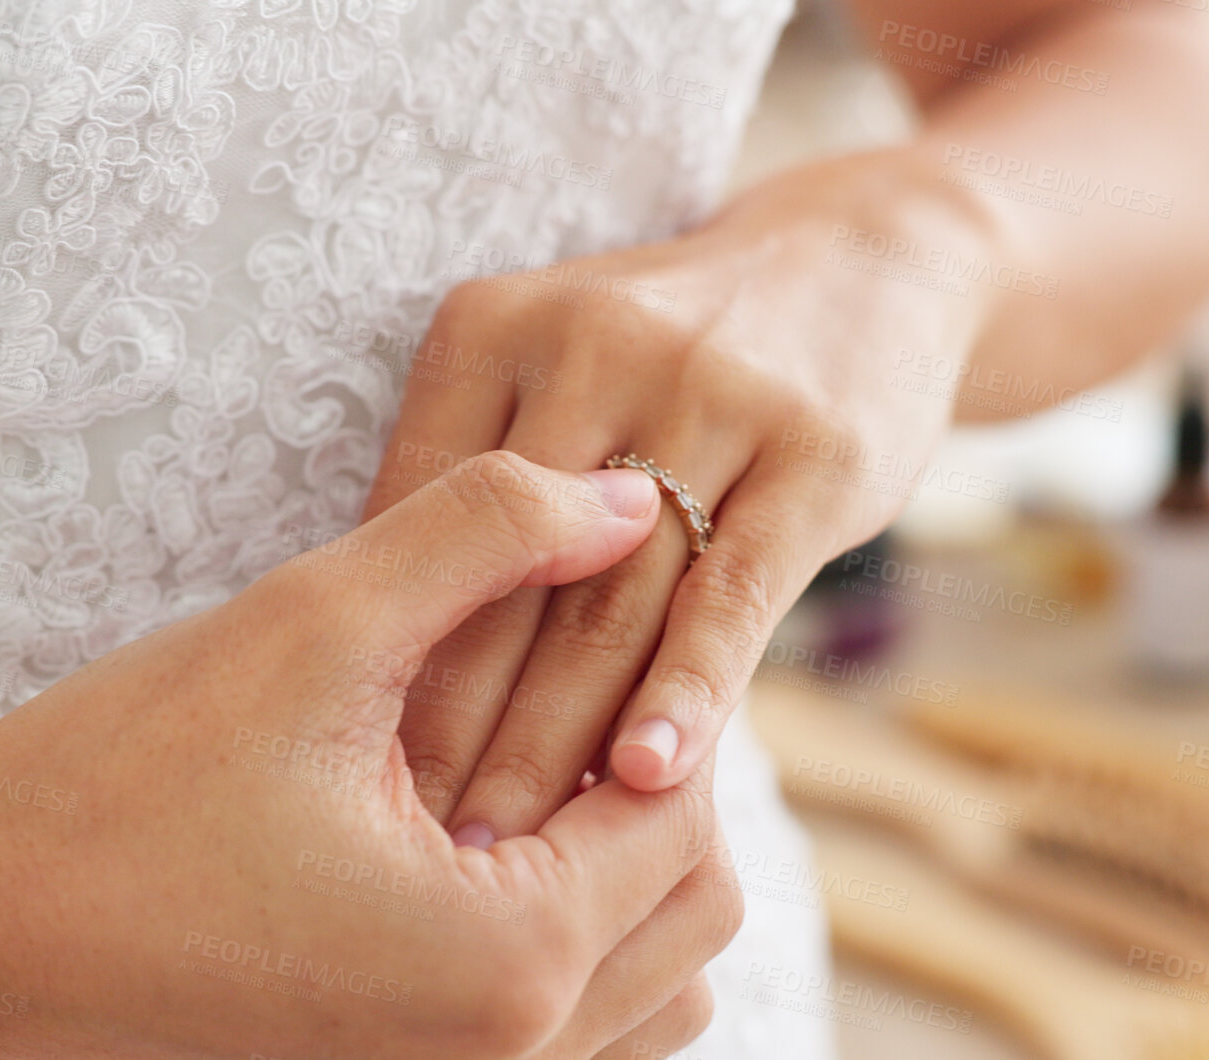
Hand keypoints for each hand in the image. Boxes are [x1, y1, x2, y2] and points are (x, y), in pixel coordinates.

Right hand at [0, 452, 739, 1058]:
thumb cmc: (108, 792)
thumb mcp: (309, 628)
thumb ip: (488, 537)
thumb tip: (632, 496)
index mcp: (508, 962)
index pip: (682, 803)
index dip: (648, 683)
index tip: (584, 603)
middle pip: (691, 902)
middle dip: (651, 778)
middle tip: (552, 679)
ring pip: (651, 983)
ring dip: (623, 865)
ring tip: (515, 763)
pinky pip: (572, 1029)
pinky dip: (571, 935)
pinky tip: (473, 846)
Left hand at [366, 150, 997, 841]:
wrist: (860, 261)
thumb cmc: (667, 352)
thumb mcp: (547, 370)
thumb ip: (469, 485)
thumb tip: (378, 655)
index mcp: (491, 330)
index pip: (415, 522)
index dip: (379, 658)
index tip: (348, 777)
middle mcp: (590, 349)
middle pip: (502, 575)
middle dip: (450, 728)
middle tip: (405, 846)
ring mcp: (709, 396)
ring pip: (610, 600)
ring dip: (552, 742)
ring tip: (501, 852)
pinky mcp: (813, 456)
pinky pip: (731, 594)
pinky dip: (683, 694)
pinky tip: (643, 780)